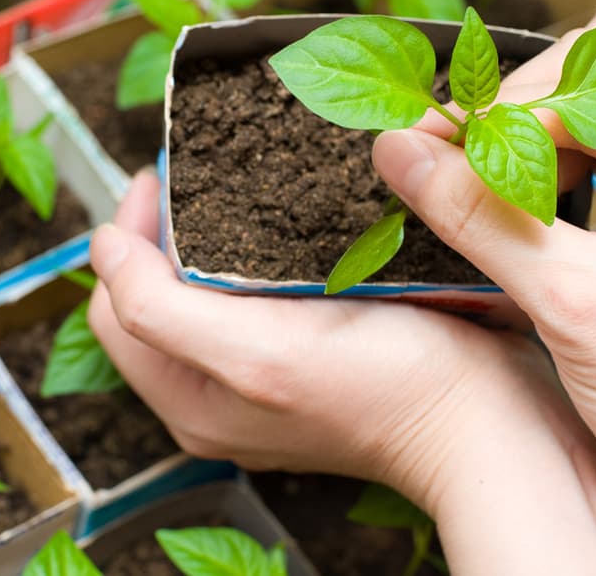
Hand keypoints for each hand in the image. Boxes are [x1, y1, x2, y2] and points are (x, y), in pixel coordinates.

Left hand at [88, 171, 595, 573]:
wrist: (494, 426)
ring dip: (216, 232)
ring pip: (209, 289)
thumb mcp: (256, 354)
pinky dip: (263, 250)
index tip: (168, 176)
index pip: (114, 301)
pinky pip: (262, 294)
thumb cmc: (389, 390)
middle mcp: (218, 393)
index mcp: (188, 396)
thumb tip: (101, 246)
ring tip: (245, 184)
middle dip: (170, 226)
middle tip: (205, 170)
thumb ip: (157, 308)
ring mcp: (267, 378)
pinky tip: (296, 219)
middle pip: (156, 293)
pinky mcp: (313, 359)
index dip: (131, 231)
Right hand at [372, 0, 595, 572]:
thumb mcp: (568, 305)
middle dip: (517, 108)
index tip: (426, 147)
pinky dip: (551, 152)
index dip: (499, 112)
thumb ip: (479, 217)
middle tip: (454, 163)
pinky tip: (526, 201)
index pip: (588, 83)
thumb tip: (396, 150)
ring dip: (531, 129)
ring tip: (492, 190)